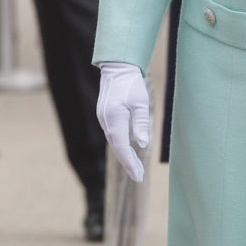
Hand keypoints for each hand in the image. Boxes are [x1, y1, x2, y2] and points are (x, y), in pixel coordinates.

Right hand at [97, 62, 150, 182]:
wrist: (117, 69)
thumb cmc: (131, 84)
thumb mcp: (140, 102)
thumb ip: (140, 123)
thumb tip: (142, 144)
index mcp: (114, 118)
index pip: (121, 147)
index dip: (130, 163)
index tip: (137, 176)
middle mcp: (106, 121)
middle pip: (117, 148)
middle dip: (128, 164)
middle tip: (138, 177)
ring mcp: (104, 119)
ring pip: (115, 143)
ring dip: (125, 156)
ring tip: (136, 169)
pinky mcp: (105, 117)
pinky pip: (113, 136)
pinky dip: (121, 147)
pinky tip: (129, 153)